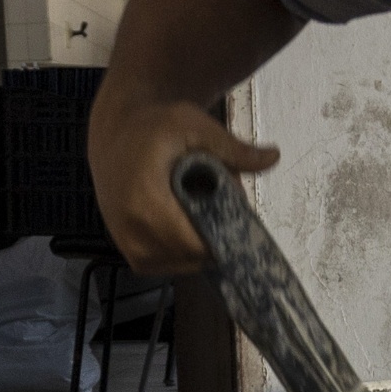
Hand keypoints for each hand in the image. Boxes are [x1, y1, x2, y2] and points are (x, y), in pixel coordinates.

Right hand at [85, 95, 279, 273]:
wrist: (116, 132)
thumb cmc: (156, 126)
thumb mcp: (195, 126)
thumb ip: (233, 148)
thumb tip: (274, 157)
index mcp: (144, 200)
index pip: (192, 243)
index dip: (221, 239)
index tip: (238, 222)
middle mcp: (129, 227)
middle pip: (187, 257)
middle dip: (212, 241)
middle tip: (222, 211)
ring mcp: (124, 241)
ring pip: (174, 265)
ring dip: (195, 250)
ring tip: (202, 216)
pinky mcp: (124, 248)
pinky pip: (157, 264)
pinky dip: (177, 253)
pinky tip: (186, 227)